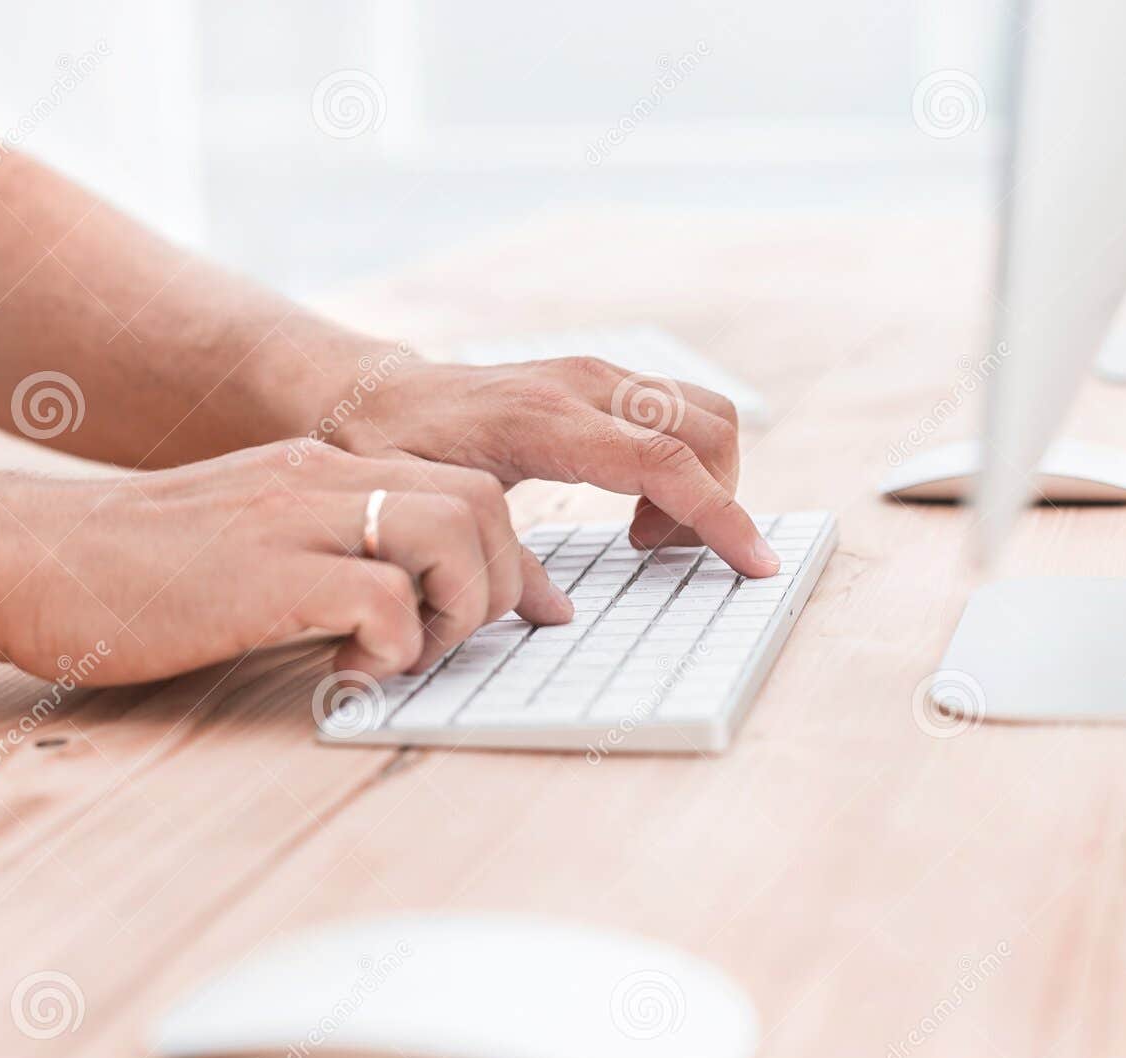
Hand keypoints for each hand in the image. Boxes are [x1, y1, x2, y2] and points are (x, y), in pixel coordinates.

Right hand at [0, 441, 573, 682]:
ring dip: (459, 606)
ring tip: (407, 652)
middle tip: (448, 640)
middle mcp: (320, 477)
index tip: (519, 614)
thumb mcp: (246, 546)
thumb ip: (325, 561)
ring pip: (456, 529)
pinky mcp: (263, 574)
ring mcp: (293, 518)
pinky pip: (386, 596)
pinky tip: (349, 668)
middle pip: (483, 501)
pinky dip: (396, 644)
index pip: (463, 486)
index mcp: (320, 469)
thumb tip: (398, 615)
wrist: (19, 557)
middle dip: (499, 582)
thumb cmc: (128, 572)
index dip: (510, 557)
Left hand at [324, 353, 779, 576]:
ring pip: (703, 413)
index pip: (661, 458)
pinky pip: (678, 414)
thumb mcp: (429, 512)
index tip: (753, 561)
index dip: (717, 513)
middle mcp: (581, 384)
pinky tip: (636, 509)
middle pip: (706, 427)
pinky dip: (685, 462)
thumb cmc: (393, 454)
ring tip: (646, 536)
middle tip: (660, 555)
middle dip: (716, 500)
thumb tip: (558, 614)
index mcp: (543, 420)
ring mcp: (596, 374)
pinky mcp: (601, 380)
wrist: (373, 394)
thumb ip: (494, 559)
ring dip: (703, 480)